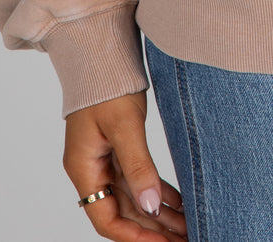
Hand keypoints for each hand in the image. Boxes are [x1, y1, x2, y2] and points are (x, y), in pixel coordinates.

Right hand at [64, 89, 187, 240]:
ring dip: (158, 213)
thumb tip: (150, 206)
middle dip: (152, 229)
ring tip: (188, 226)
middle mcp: (92, 170)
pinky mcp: (117, 148)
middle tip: (185, 238)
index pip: (106, 219)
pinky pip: (137, 179)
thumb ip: (138, 166)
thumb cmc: (106, 83)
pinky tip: (178, 202)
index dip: (135, 236)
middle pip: (122, 213)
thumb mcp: (124, 125)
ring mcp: (104, 159)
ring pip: (133, 198)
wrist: (101, 50)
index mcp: (84, 169)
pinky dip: (157, 192)